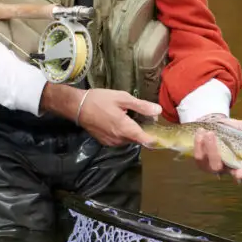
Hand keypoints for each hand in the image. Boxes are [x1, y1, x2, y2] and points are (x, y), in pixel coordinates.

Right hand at [40, 84, 159, 147]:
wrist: (77, 106)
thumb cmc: (100, 100)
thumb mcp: (122, 98)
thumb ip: (141, 106)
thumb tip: (158, 111)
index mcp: (126, 129)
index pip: (147, 141)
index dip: (157, 140)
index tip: (164, 136)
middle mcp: (120, 139)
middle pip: (138, 139)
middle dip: (143, 130)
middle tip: (145, 115)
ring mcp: (112, 142)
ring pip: (129, 139)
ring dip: (132, 131)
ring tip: (129, 116)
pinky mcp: (105, 142)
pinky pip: (120, 139)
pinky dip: (123, 132)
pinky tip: (118, 120)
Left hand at [191, 114, 241, 187]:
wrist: (212, 123)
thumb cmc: (231, 129)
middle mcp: (230, 168)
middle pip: (235, 175)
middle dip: (238, 174)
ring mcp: (215, 166)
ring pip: (215, 166)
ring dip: (212, 151)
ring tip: (210, 134)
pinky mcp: (202, 162)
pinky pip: (199, 158)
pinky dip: (199, 146)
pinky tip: (201, 134)